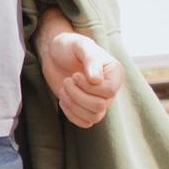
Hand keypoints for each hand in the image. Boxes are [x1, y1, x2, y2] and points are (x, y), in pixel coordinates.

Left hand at [37, 14, 123, 128]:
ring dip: (73, 105)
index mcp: (115, 73)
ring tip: (64, 88)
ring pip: (93, 117)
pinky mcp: (86, 108)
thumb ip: (91, 60)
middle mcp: (110, 88)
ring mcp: (99, 100)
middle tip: (67, 80)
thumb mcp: (81, 46)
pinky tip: (63, 99)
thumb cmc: (69, 46)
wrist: (54, 53)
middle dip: (78, 96)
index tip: (75, 75)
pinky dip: (71, 114)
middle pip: (100, 106)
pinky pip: (85, 123)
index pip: (110, 91)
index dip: (89, 87)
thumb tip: (97, 80)